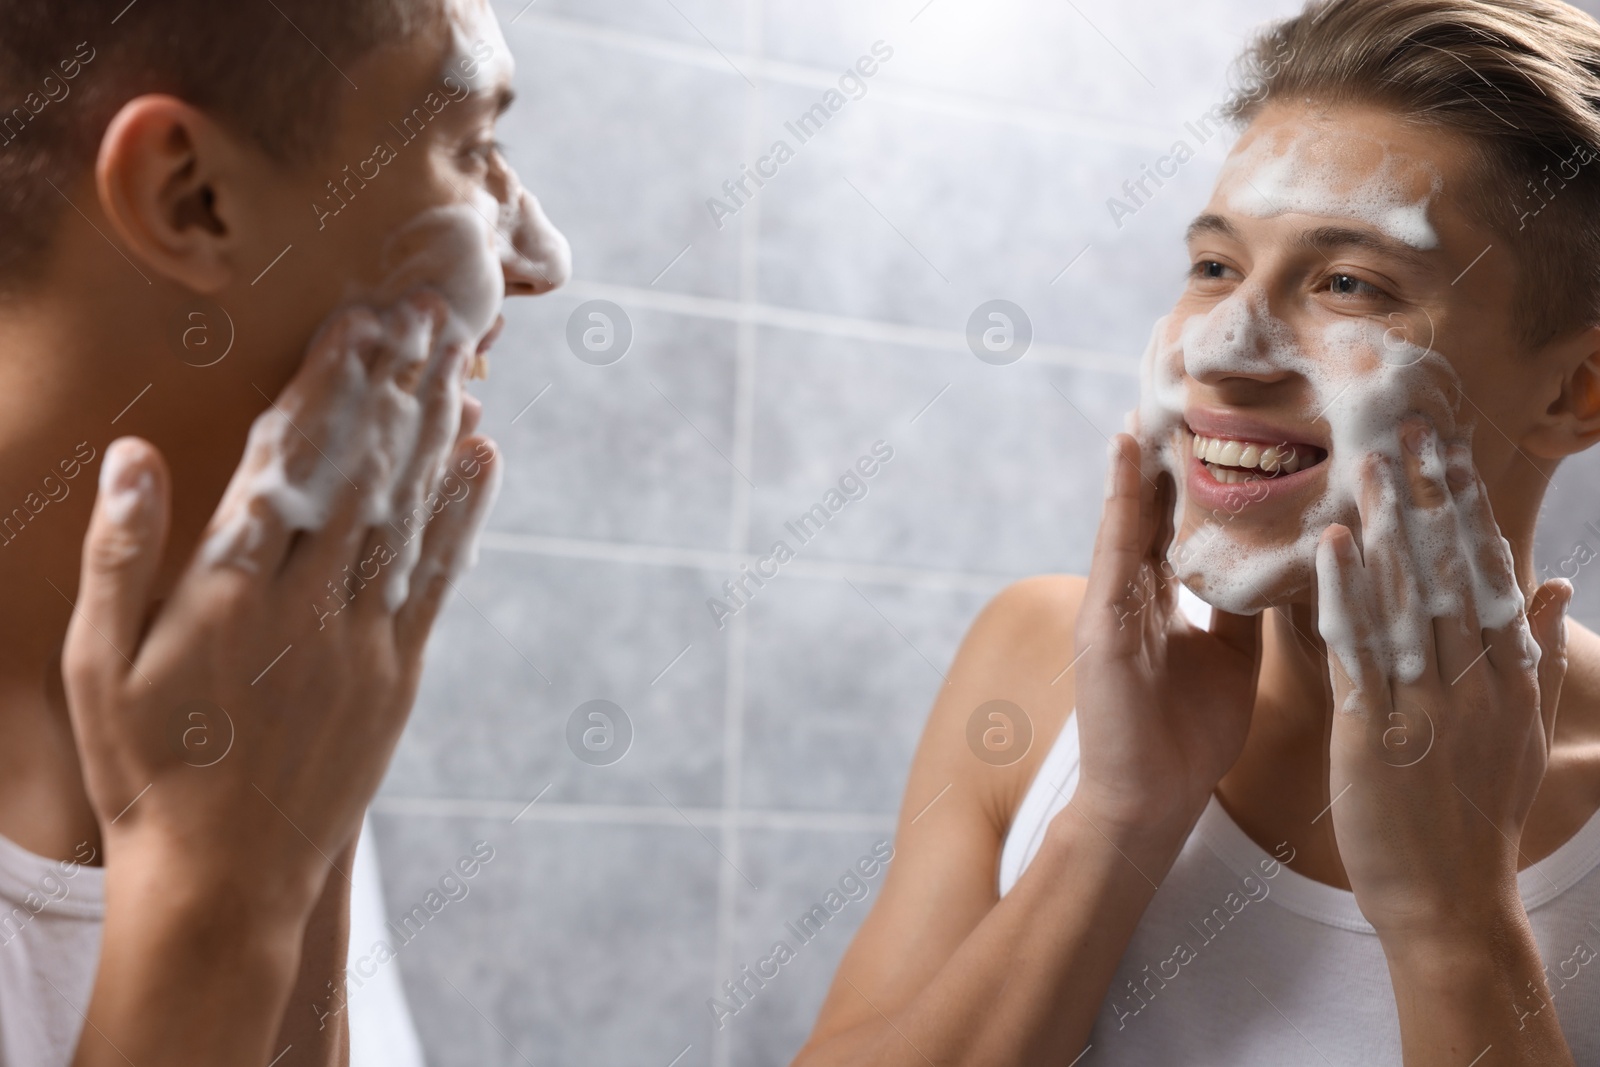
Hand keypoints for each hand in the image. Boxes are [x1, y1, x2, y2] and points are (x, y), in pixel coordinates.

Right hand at [63, 293, 500, 915]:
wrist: (225, 880)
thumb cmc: (147, 772)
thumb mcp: (99, 668)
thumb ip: (120, 557)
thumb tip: (137, 455)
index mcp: (226, 592)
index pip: (291, 460)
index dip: (329, 384)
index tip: (357, 322)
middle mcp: (306, 605)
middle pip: (363, 469)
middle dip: (395, 383)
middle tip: (425, 310)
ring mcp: (364, 641)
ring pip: (409, 510)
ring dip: (435, 427)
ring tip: (459, 356)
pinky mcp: (400, 675)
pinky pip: (440, 576)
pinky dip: (463, 511)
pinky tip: (483, 455)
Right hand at [1071, 434, 1263, 838]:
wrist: (1150, 803)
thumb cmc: (1187, 741)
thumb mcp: (1229, 660)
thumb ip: (1238, 609)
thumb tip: (1270, 562)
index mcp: (1157, 606)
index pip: (1173, 527)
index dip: (1190, 478)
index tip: (1212, 424)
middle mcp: (1129, 596)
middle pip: (1147, 510)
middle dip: (1163, 456)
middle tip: (1180, 392)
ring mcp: (1109, 605)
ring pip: (1128, 516)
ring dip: (1138, 459)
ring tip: (1151, 398)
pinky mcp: (1101, 621)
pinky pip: (1114, 546)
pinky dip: (1121, 496)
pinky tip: (1129, 449)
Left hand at [1315, 421, 1569, 938]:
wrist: (1451, 901)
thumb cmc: (1479, 817)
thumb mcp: (1526, 732)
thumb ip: (1537, 655)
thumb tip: (1554, 584)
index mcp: (1510, 678)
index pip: (1490, 575)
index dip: (1467, 510)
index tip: (1450, 453)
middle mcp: (1474, 681)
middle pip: (1451, 572)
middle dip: (1429, 498)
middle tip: (1408, 429)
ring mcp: (1426, 704)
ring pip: (1406, 598)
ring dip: (1385, 528)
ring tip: (1367, 465)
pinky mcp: (1376, 731)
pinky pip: (1357, 650)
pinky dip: (1344, 593)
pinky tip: (1330, 544)